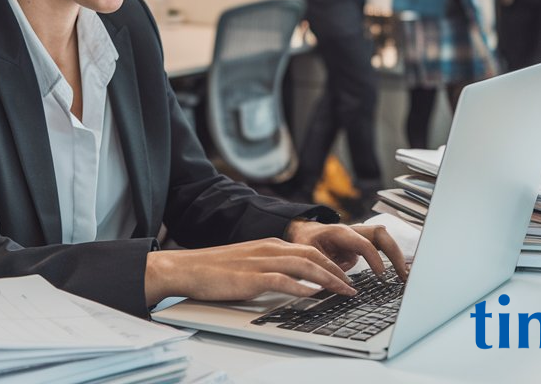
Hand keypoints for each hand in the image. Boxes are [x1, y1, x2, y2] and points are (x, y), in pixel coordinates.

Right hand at [144, 237, 357, 306]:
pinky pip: (282, 280)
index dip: (331, 263)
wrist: (187, 267)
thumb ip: (271, 267)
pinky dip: (301, 287)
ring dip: (328, 279)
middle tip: (353, 287)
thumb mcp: (248, 263)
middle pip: (313, 256)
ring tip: (344, 292)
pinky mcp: (250, 277)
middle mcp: (269, 249)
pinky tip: (313, 295)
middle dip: (337, 271)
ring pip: (304, 265)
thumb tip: (294, 281)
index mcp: (269, 244)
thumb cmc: (215, 269)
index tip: (346, 277)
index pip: (309, 250)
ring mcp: (260, 262)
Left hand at [286, 220, 409, 280]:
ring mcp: (358, 238)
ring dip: (396, 256)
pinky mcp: (361, 246)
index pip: (364, 244)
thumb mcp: (308, 256)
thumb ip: (323, 269)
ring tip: (405, 276)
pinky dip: (390, 260)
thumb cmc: (304, 241)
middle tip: (404, 274)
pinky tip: (398, 275)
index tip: (382, 276)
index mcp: (339, 233)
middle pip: (381, 235)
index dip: (375, 259)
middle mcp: (352, 232)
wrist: (302, 231)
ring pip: (383, 240)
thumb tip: (342, 287)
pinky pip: (379, 249)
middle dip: (395, 253)